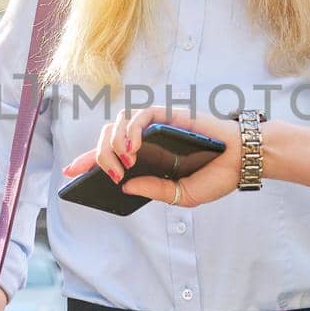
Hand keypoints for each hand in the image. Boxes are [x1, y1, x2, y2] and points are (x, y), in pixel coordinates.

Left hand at [60, 104, 242, 207]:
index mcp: (146, 160)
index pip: (108, 157)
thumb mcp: (182, 195)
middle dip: (98, 157)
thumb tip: (125, 186)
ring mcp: (155, 127)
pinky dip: (131, 130)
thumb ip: (155, 191)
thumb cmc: (215, 177)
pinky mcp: (168, 115)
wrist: (243, 161)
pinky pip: (140, 115)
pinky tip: (133, 148)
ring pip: (118, 124)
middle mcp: (146, 141)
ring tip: (123, 163)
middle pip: (107, 140)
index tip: (67, 173)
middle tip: (110, 174)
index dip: (84, 162)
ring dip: (113, 144)